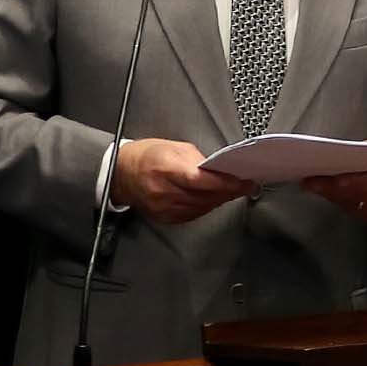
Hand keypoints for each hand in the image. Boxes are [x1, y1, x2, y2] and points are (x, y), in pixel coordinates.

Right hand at [112, 138, 256, 223]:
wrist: (121, 173)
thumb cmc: (147, 156)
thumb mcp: (174, 148)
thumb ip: (199, 161)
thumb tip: (222, 172)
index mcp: (165, 169)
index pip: (201, 180)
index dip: (225, 183)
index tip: (243, 182)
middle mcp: (162, 191)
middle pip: (205, 196)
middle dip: (228, 191)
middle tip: (245, 186)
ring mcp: (163, 207)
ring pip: (202, 207)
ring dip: (219, 200)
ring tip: (231, 191)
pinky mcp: (164, 217)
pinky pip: (193, 214)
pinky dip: (205, 206)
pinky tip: (211, 198)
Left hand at [301, 145, 366, 224]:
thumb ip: (365, 152)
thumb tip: (337, 155)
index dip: (351, 182)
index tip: (331, 179)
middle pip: (356, 194)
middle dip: (330, 187)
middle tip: (309, 181)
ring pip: (350, 204)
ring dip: (330, 194)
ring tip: (312, 184)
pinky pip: (352, 210)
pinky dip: (338, 200)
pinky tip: (326, 192)